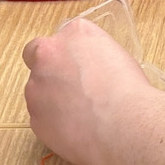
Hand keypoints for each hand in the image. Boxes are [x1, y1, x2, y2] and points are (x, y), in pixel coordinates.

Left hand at [22, 18, 151, 164]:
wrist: (123, 124)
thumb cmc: (128, 90)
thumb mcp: (114, 55)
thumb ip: (89, 56)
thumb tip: (85, 69)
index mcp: (73, 33)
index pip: (60, 36)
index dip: (62, 54)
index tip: (73, 68)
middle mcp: (47, 55)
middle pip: (38, 61)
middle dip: (50, 74)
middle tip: (72, 90)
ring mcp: (36, 88)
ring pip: (37, 92)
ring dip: (51, 100)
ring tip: (80, 116)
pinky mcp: (35, 119)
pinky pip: (42, 119)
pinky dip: (54, 124)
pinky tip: (77, 131)